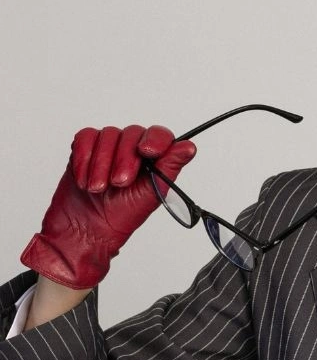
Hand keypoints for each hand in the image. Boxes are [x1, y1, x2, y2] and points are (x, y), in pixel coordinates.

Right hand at [20, 124, 196, 289]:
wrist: (90, 226)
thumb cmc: (124, 213)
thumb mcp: (152, 193)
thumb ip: (170, 167)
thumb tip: (189, 148)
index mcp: (154, 158)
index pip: (159, 135)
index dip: (154, 140)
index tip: (146, 151)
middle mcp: (133, 148)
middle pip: (132, 133)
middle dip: (124, 159)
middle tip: (119, 183)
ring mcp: (109, 146)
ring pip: (108, 135)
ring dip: (101, 164)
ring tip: (99, 188)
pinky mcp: (86, 147)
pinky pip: (85, 138)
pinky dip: (84, 159)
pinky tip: (85, 178)